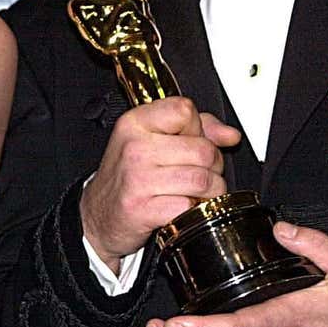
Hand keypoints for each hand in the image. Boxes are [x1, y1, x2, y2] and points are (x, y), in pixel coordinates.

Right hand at [80, 97, 240, 267]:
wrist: (98, 216)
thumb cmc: (129, 177)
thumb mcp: (152, 141)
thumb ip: (195, 129)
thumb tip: (229, 135)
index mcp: (135, 123)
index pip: (185, 110)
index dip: (197, 129)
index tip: (190, 142)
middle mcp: (135, 147)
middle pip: (203, 150)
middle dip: (212, 167)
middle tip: (198, 174)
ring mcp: (137, 178)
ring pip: (202, 180)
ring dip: (208, 192)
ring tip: (194, 193)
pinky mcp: (142, 209)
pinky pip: (189, 207)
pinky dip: (192, 212)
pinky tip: (180, 208)